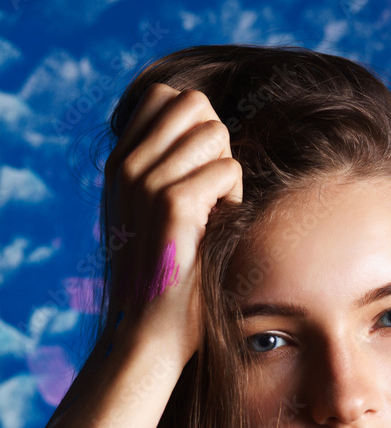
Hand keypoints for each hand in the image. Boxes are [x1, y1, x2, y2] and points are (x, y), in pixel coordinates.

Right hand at [103, 82, 242, 362]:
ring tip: (213, 213)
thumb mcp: (150, 214)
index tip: (197, 174)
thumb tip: (205, 128)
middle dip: (216, 142)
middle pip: (194, 104)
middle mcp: (126, 165)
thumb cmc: (165, 281)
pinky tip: (217, 230)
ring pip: (215, 133)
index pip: (163, 95)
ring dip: (226, 172)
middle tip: (211, 192)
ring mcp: (146, 182)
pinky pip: (229, 170)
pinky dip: (235, 199)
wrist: (149, 332)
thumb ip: (164, 170)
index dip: (195, 124)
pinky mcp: (173, 204)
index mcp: (119, 164)